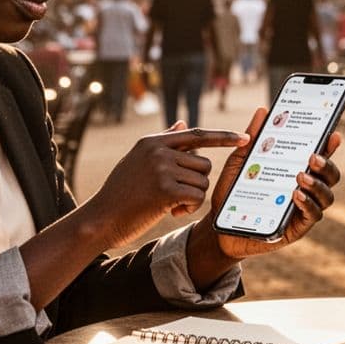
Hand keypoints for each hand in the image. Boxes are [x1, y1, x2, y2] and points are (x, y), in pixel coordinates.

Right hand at [90, 121, 247, 248]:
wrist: (100, 219)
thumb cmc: (121, 193)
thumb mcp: (138, 161)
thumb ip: (163, 143)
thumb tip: (182, 125)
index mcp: (152, 142)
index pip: (196, 134)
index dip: (223, 137)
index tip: (244, 138)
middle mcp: (158, 151)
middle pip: (204, 163)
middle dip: (197, 182)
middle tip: (175, 195)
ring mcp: (161, 168)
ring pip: (202, 182)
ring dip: (192, 197)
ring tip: (168, 203)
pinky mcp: (164, 189)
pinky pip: (196, 197)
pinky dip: (189, 207)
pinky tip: (171, 211)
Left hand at [198, 107, 342, 259]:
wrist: (219, 224)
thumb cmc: (232, 191)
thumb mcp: (240, 161)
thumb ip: (253, 138)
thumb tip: (263, 111)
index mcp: (296, 170)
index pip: (320, 156)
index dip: (330, 145)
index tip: (333, 134)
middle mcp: (305, 189)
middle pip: (331, 176)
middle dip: (327, 164)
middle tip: (313, 156)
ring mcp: (304, 209)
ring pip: (327, 196)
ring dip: (318, 184)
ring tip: (301, 176)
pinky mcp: (298, 227)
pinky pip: (313, 215)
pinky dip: (308, 204)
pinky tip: (296, 195)